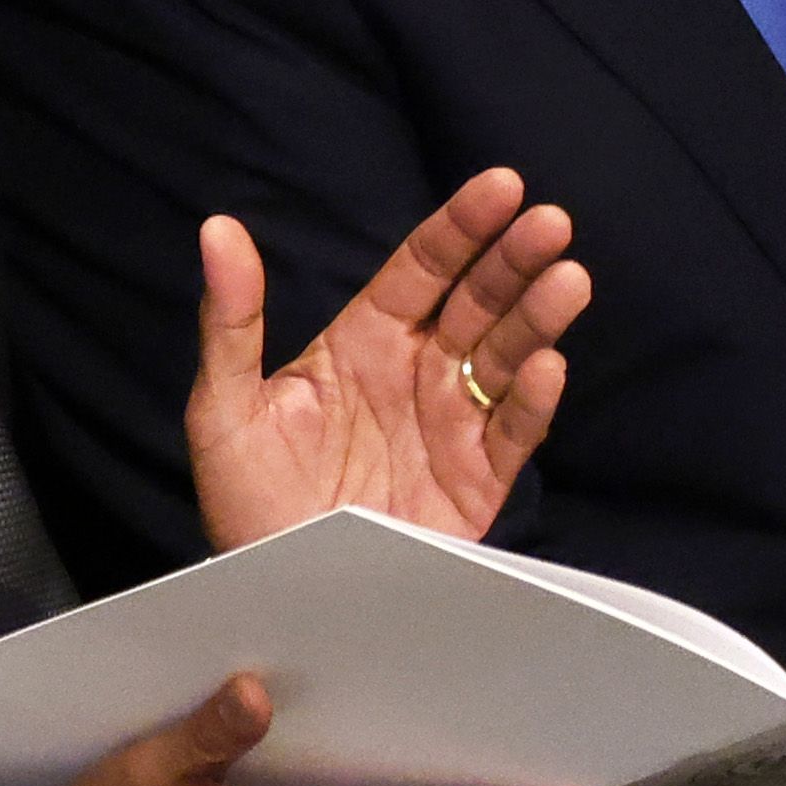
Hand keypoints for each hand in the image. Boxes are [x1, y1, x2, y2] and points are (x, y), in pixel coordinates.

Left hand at [188, 169, 591, 551]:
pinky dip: (530, 403)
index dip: (462, 227)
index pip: (423, 269)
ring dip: (538, 319)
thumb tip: (218, 227)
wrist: (275, 599)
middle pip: (478, 302)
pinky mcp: (476, 486)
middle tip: (550, 223)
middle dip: (515, 261)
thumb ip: (230, 320)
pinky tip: (542, 368)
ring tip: (566, 281)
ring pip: (506, 358)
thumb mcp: (223, 409)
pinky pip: (512, 436)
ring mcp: (451, 428)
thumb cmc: (246, 505)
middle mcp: (417, 374)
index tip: (502, 186)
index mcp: (363, 343)